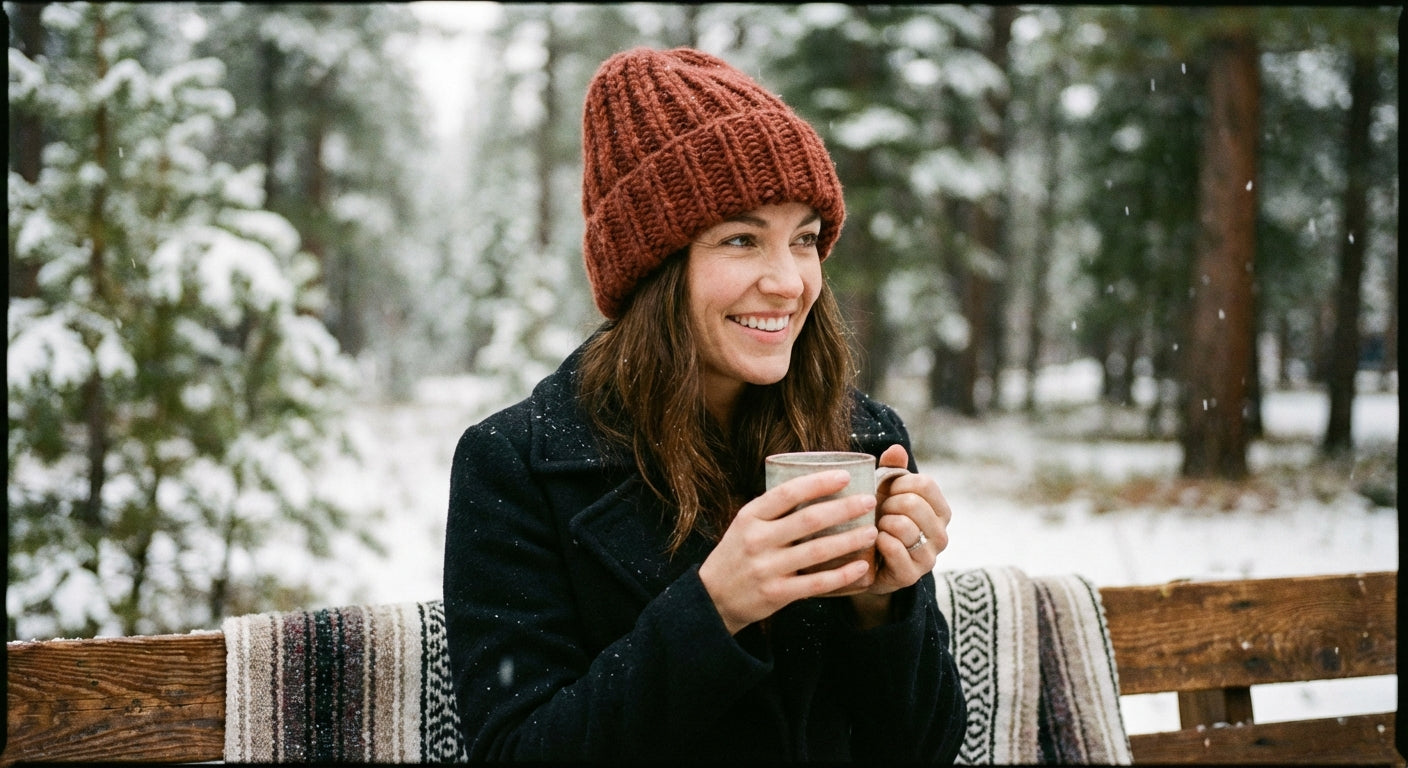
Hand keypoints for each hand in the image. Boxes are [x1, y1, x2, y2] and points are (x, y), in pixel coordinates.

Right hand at [699, 469, 878, 634]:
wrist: (713, 598)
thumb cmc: (736, 555)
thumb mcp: (745, 525)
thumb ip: (773, 510)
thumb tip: (816, 486)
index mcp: (750, 517)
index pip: (788, 493)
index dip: (819, 482)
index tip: (845, 475)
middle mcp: (758, 540)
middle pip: (809, 519)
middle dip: (845, 508)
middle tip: (870, 500)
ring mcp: (767, 568)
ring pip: (818, 551)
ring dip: (850, 540)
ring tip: (872, 531)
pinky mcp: (777, 594)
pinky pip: (817, 583)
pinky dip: (842, 575)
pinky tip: (861, 567)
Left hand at [866, 443, 951, 595]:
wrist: (865, 562)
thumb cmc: (878, 521)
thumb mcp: (884, 493)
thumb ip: (892, 470)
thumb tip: (896, 448)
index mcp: (940, 511)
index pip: (925, 484)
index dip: (899, 483)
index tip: (888, 492)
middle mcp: (941, 535)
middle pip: (913, 503)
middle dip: (888, 504)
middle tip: (880, 513)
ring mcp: (928, 557)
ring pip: (903, 526)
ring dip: (881, 523)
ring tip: (877, 528)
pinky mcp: (910, 575)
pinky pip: (893, 548)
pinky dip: (878, 541)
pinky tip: (875, 543)